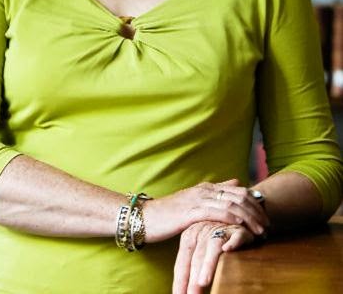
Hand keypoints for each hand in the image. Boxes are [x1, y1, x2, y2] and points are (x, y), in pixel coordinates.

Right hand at [144, 179, 268, 242]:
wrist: (146, 217)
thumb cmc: (169, 213)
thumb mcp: (194, 202)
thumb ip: (216, 192)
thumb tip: (236, 181)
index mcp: (206, 188)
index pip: (238, 190)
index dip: (254, 202)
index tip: (265, 215)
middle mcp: (204, 190)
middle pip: (239, 196)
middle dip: (256, 211)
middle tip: (268, 225)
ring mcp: (198, 200)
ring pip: (232, 204)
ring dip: (250, 218)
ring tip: (261, 231)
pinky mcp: (192, 212)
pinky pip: (218, 213)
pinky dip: (233, 219)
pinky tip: (242, 228)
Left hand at [172, 220, 254, 293]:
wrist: (237, 217)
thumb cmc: (216, 239)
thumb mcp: (200, 248)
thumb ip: (192, 265)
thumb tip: (182, 291)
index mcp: (190, 236)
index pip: (182, 263)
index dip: (180, 281)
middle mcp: (203, 231)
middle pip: (196, 257)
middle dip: (192, 279)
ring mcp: (221, 229)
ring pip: (213, 246)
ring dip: (208, 264)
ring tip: (202, 281)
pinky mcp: (239, 229)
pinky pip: (236, 235)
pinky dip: (233, 242)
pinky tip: (228, 250)